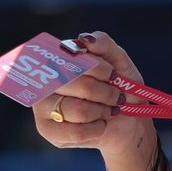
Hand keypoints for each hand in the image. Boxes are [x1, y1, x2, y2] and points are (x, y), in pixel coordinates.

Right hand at [31, 31, 154, 170]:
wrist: (128, 120)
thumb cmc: (119, 87)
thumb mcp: (119, 62)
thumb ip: (104, 44)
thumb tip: (84, 39)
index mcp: (58, 59)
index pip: (72, 58)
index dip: (97, 68)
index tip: (111, 74)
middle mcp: (44, 80)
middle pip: (78, 84)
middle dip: (106, 92)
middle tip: (116, 96)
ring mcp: (42, 106)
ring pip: (77, 109)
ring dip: (102, 111)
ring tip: (108, 110)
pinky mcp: (47, 130)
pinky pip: (75, 131)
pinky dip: (97, 128)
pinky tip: (100, 124)